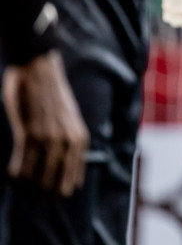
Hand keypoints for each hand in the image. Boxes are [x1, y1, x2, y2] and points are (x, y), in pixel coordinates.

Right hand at [3, 52, 88, 195]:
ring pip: (36, 175)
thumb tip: (66, 168)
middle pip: (54, 180)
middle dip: (43, 194)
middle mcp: (66, 140)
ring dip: (27, 187)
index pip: (72, 175)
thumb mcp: (71, 119)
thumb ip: (70, 142)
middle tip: (34, 202)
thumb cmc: (53, 96)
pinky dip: (14, 173)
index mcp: (80, 138)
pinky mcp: (29, 132)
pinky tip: (10, 178)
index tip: (52, 199)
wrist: (39, 70)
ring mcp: (47, 137)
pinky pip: (20, 162)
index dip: (60, 190)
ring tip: (20, 191)